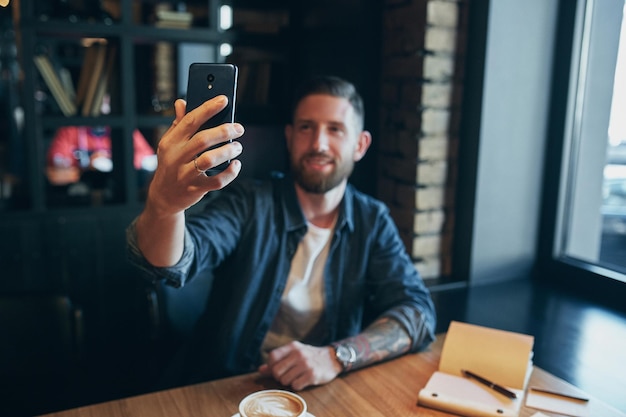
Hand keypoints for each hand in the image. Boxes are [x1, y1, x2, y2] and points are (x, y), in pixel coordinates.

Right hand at [146, 95, 244, 216]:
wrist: (163, 196)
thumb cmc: (171, 165)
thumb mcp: (169, 144)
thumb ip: (178, 124)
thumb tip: (182, 102)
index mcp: (171, 142)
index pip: (190, 120)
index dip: (208, 108)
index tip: (223, 100)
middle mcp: (177, 157)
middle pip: (203, 139)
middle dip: (224, 131)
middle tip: (238, 128)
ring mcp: (185, 174)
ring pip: (209, 160)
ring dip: (228, 151)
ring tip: (238, 147)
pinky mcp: (195, 189)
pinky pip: (216, 181)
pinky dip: (230, 173)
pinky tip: (236, 165)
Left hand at [258, 341, 341, 390]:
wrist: (332, 359)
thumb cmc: (310, 357)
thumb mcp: (294, 354)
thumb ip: (278, 361)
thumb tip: (261, 370)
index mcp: (293, 346)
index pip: (272, 356)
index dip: (271, 366)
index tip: (278, 369)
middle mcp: (299, 354)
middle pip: (276, 371)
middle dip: (279, 377)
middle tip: (287, 376)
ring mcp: (306, 364)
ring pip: (285, 380)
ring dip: (289, 382)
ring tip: (296, 377)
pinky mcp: (312, 375)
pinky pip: (295, 386)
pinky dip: (297, 386)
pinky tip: (303, 380)